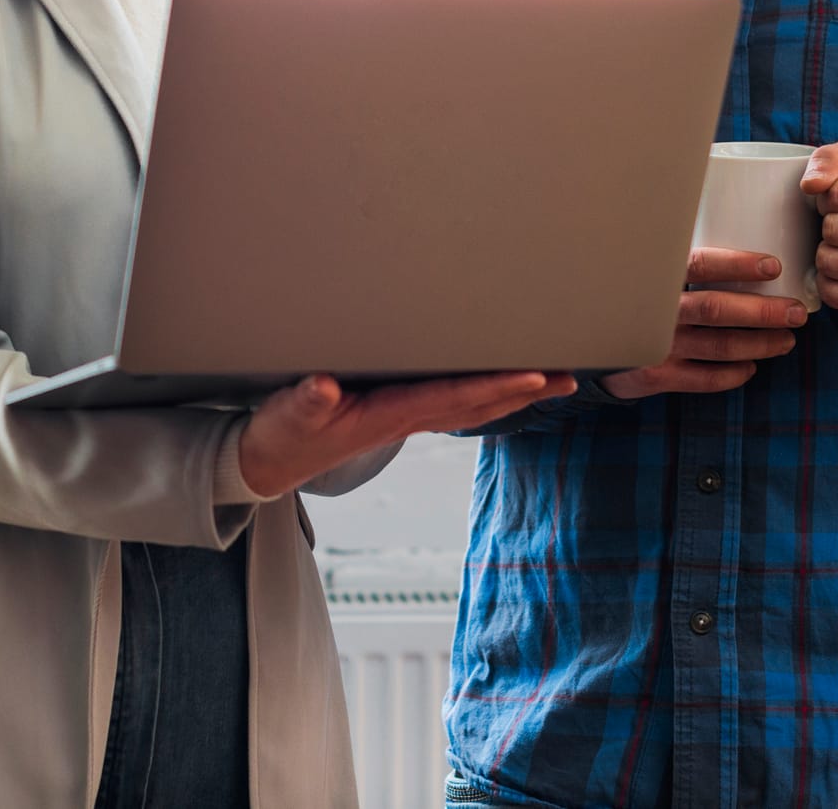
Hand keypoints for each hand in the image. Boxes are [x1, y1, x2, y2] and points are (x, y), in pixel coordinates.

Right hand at [238, 369, 576, 498]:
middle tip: (570, 377)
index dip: (493, 386)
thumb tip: (324, 387)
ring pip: (471, 405)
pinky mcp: (396, 414)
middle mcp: (405, 419)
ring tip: (552, 379)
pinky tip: (500, 383)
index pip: (452, 399)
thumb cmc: (280, 434)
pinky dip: (485, 391)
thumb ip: (305, 400)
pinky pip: (454, 401)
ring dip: (513, 393)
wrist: (267, 463)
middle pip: (477, 405)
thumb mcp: (286, 415)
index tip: (534, 374)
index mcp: (386, 416)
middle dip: (524, 391)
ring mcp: (404, 419)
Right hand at [601, 248, 808, 398]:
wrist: (585, 339)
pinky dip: (732, 374)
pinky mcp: (654, 376)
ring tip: (785, 339)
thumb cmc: (627, 295)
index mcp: (654, 276)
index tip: (773, 267)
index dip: (738, 265)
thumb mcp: (642, 267)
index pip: (700, 265)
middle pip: (717, 309)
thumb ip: (673, 253)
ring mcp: (655, 346)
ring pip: (719, 347)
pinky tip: (751, 367)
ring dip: (758, 344)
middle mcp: (654, 311)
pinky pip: (703, 379)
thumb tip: (731, 223)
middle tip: (796, 312)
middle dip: (763, 312)